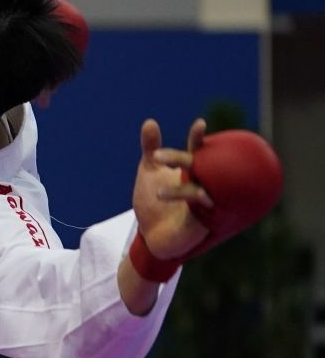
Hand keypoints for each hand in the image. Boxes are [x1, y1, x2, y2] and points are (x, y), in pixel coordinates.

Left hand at [133, 118, 213, 262]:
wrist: (151, 235)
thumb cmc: (153, 200)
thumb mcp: (149, 170)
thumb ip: (151, 148)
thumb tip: (150, 122)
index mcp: (191, 169)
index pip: (197, 150)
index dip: (198, 138)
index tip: (200, 124)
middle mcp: (201, 183)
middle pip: (200, 168)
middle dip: (182, 160)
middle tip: (158, 157)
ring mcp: (204, 203)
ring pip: (200, 191)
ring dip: (180, 191)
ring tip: (157, 193)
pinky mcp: (204, 223)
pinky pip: (208, 214)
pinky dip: (200, 208)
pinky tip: (196, 203)